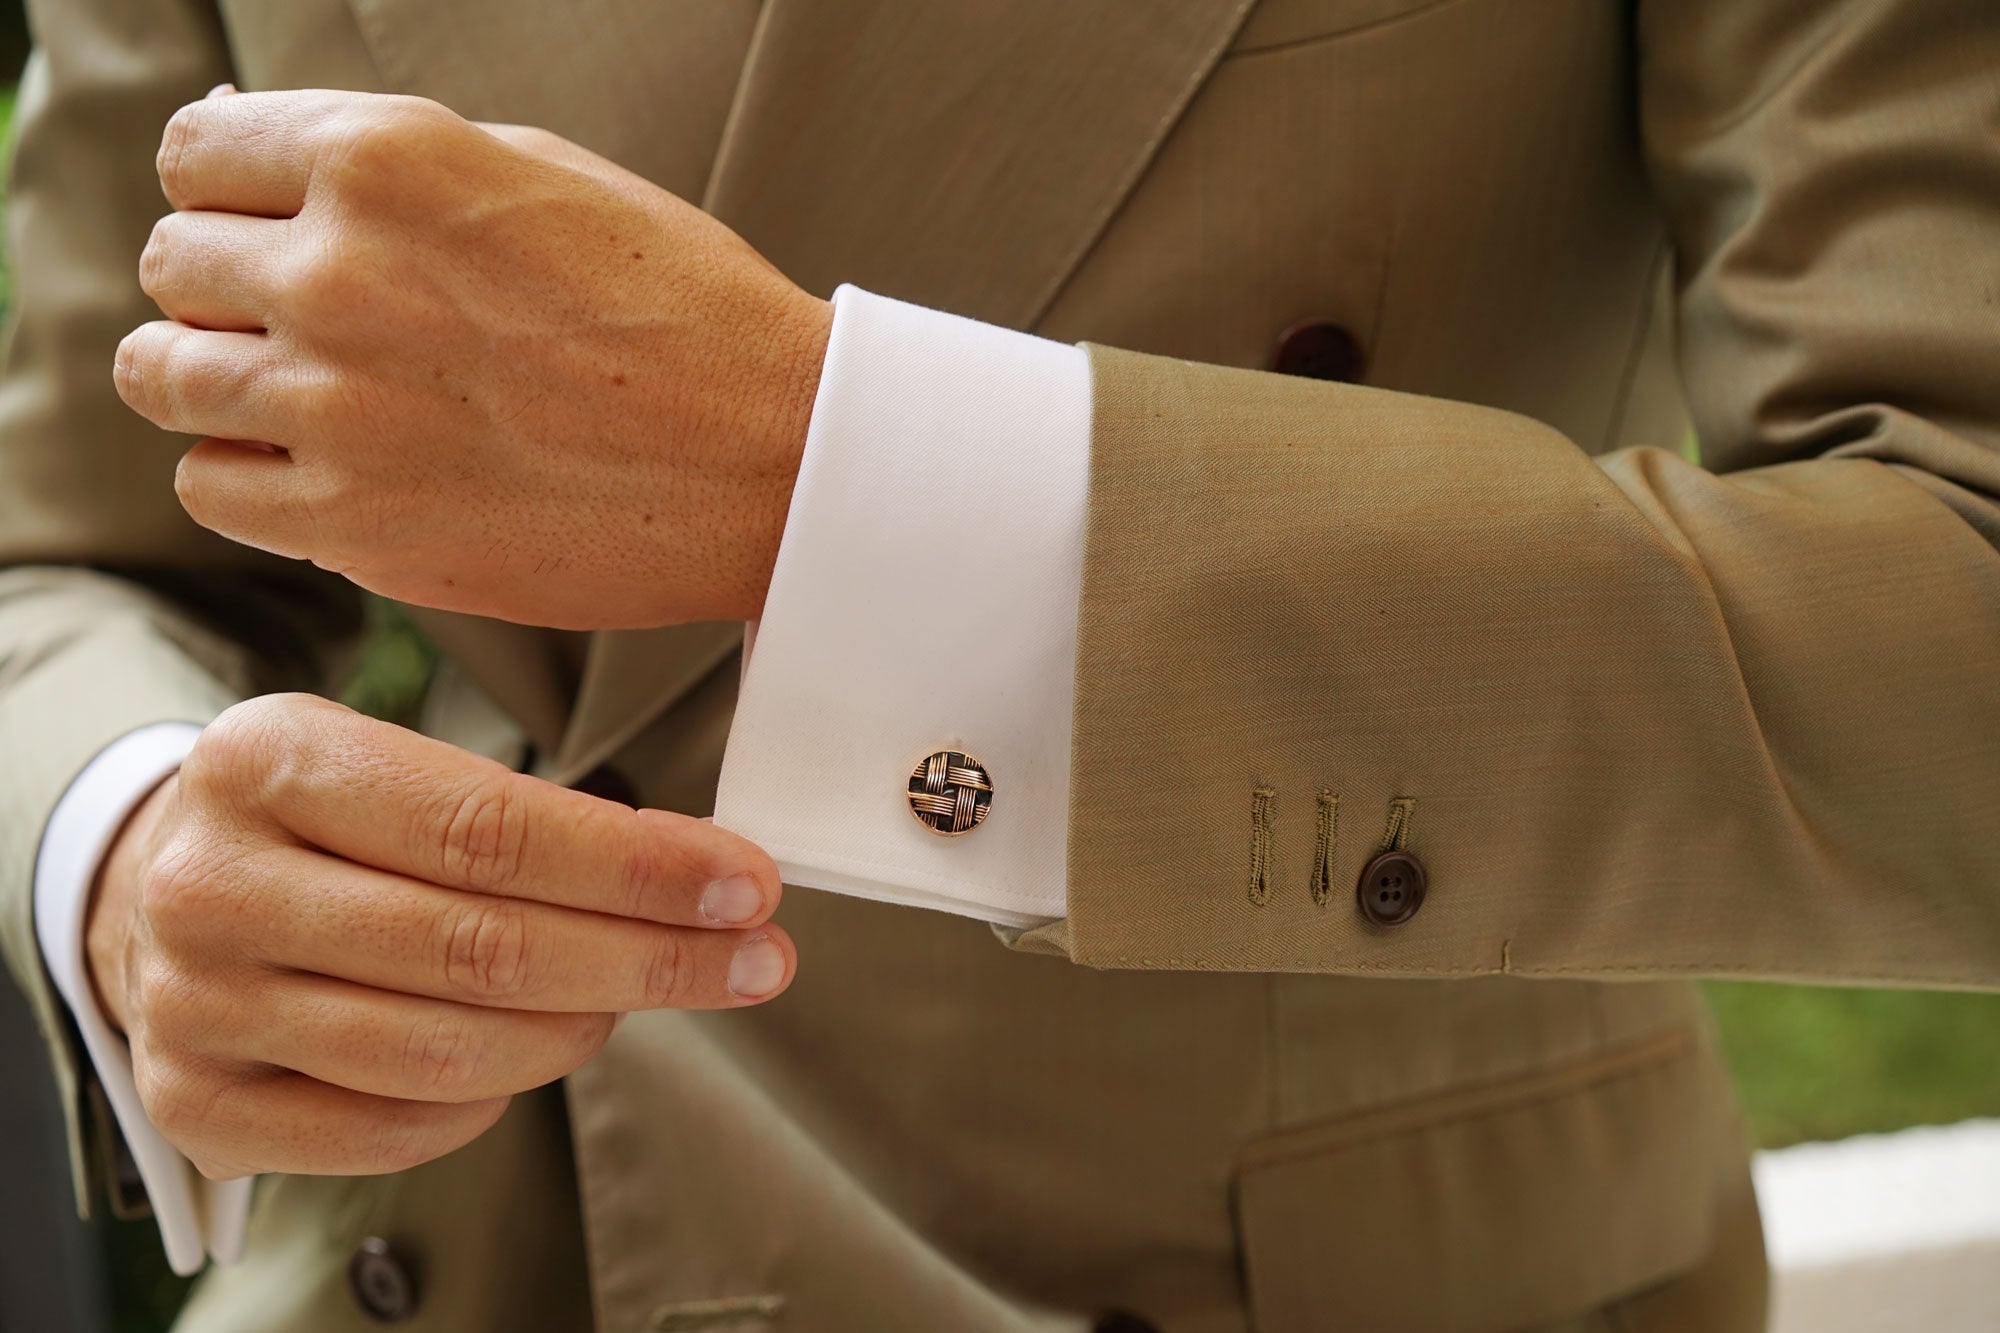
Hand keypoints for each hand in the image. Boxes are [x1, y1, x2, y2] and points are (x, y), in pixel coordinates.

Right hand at [85, 694, 793, 1178]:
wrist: (154, 892)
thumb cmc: (316, 823)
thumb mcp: (391, 764)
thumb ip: (527, 813)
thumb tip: (704, 875)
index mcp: (269, 760)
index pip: (488, 828)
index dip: (638, 868)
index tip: (746, 885)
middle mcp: (213, 884)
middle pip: (480, 947)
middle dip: (649, 958)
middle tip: (754, 960)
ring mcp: (195, 1004)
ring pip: (447, 1050)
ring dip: (580, 1029)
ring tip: (633, 995)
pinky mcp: (199, 1104)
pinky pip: (396, 1126)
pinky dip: (492, 1098)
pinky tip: (530, 1049)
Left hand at [115, 88, 832, 629]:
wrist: (775, 460)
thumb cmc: (683, 312)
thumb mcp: (539, 176)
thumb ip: (391, 166)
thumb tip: (271, 176)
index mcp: (384, 160)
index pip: (197, 154)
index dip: (229, 194)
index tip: (266, 230)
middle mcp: (338, 274)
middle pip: (171, 266)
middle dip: (225, 288)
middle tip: (305, 323)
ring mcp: (337, 406)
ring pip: (162, 379)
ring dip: (216, 382)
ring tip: (300, 398)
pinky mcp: (355, 524)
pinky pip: (212, 487)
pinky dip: (249, 477)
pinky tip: (326, 469)